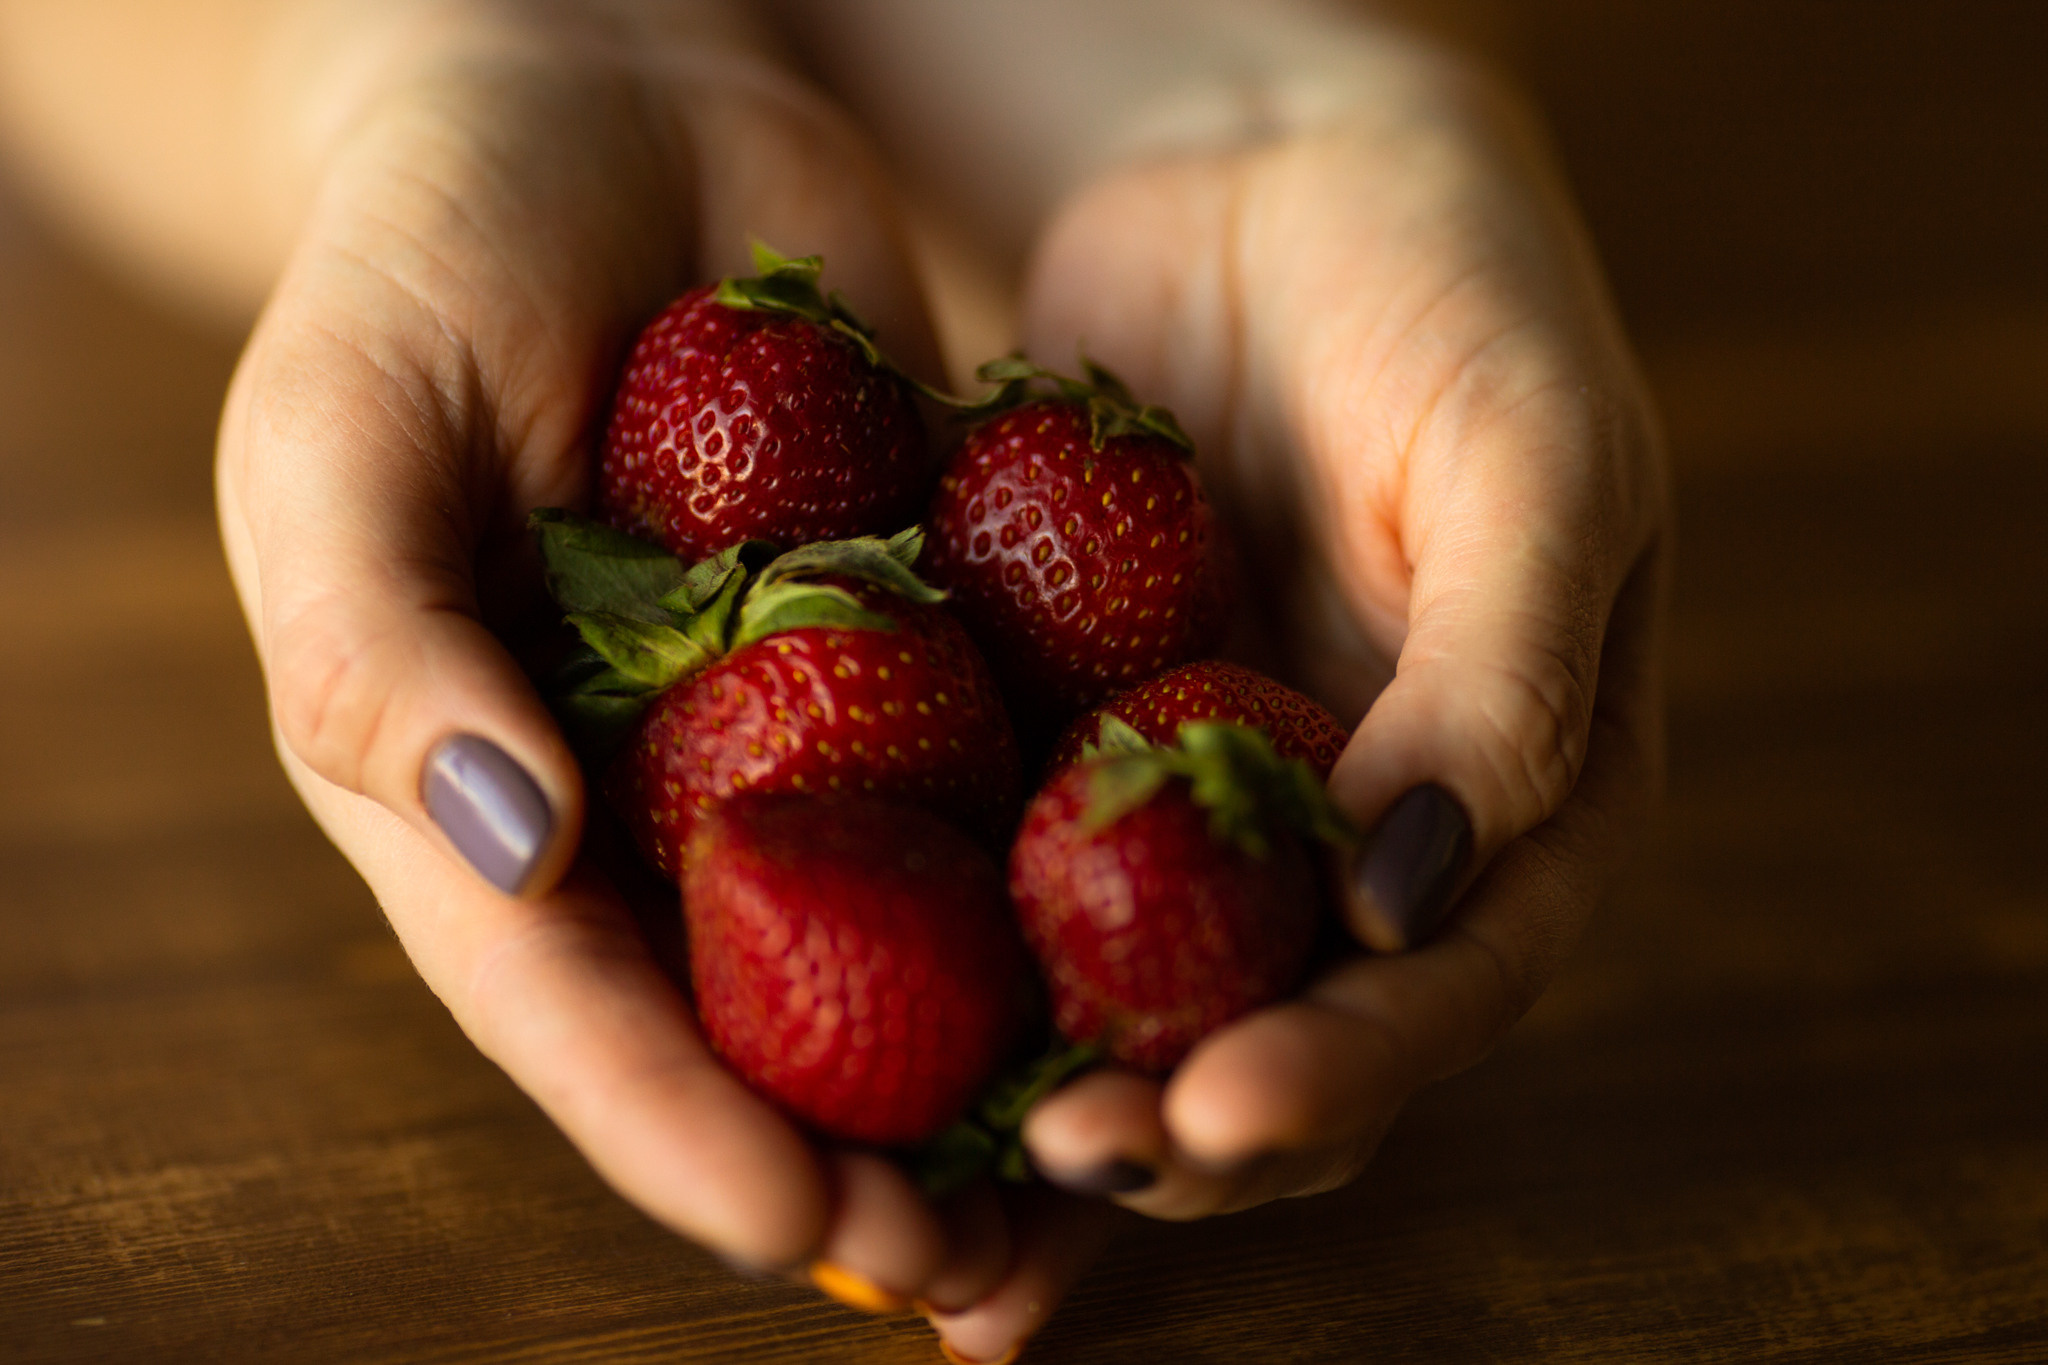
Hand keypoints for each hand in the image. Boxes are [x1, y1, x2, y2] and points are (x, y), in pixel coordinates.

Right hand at [212, 0, 1041, 1321]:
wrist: (606, 83)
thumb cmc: (429, 246)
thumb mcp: (346, 428)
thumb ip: (376, 647)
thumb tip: (508, 848)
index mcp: (485, 785)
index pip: (571, 998)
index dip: (674, 1126)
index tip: (801, 1227)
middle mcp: (646, 789)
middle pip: (746, 1012)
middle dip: (852, 1148)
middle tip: (971, 1267)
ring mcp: (791, 719)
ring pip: (893, 928)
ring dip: (984, 1058)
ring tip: (1099, 1165)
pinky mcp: (920, 630)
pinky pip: (996, 763)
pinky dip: (1064, 865)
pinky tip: (1170, 946)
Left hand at [929, 43, 1667, 1364]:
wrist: (1250, 155)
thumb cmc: (1444, 278)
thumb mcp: (1532, 451)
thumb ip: (1507, 679)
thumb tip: (1412, 902)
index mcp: (1518, 796)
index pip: (1452, 982)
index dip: (1344, 1068)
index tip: (1216, 1115)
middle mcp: (1362, 836)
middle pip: (1284, 1036)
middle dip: (1181, 1125)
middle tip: (1060, 1167)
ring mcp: (1206, 806)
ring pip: (1138, 1004)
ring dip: (1051, 1106)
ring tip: (945, 1199)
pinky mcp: (1068, 750)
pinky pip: (1010, 888)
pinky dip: (941, 988)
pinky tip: (850, 1074)